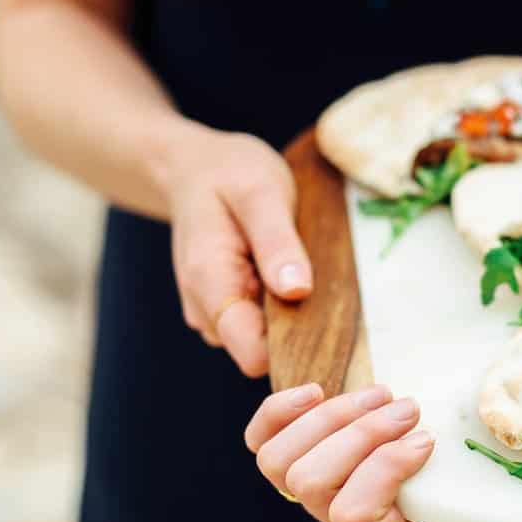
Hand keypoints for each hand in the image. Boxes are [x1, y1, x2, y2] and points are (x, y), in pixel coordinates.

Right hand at [163, 124, 311, 376]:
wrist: (194, 168)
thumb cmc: (229, 172)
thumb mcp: (261, 192)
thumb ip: (277, 242)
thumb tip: (297, 291)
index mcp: (210, 283)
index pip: (252, 353)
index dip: (293, 350)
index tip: (327, 323)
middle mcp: (206, 309)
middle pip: (263, 352)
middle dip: (296, 328)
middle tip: (318, 279)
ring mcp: (214, 313)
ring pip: (265, 341)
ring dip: (291, 316)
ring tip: (301, 267)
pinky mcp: (229, 308)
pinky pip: (263, 325)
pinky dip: (282, 307)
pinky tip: (288, 272)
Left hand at [244, 384, 521, 521]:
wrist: (456, 432)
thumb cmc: (485, 478)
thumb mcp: (512, 513)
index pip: (353, 518)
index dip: (381, 472)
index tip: (428, 438)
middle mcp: (342, 518)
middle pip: (311, 484)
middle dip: (359, 436)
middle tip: (409, 405)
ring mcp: (314, 484)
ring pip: (282, 462)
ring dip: (330, 419)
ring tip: (380, 393)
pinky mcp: (296, 448)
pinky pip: (261, 440)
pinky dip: (278, 413)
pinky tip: (318, 389)